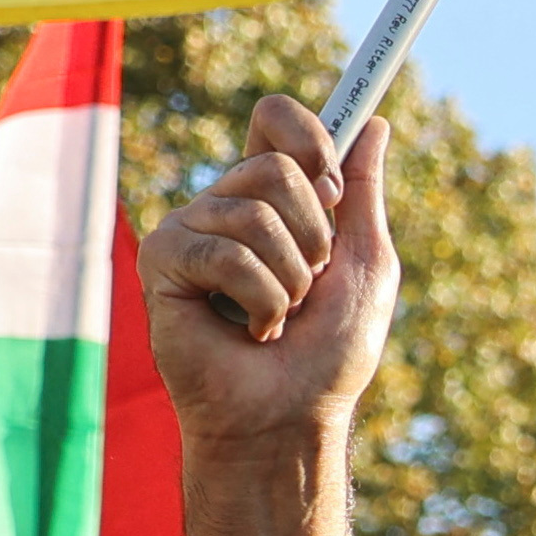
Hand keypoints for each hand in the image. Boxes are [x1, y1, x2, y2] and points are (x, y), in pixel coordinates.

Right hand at [138, 95, 396, 461]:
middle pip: (277, 167)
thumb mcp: (366, 263)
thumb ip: (365, 194)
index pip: (274, 120)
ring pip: (255, 213)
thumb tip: (373, 123)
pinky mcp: (162, 261)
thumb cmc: (328, 353)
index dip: (310, 138)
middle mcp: (224, 204)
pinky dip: (261, 301)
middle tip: (308, 286)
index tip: (334, 185)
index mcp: (270, 197)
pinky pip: (226, 254)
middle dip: (315, 237)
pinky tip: (250, 332)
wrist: (291, 415)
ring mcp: (190, 229)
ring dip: (291, 280)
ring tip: (277, 318)